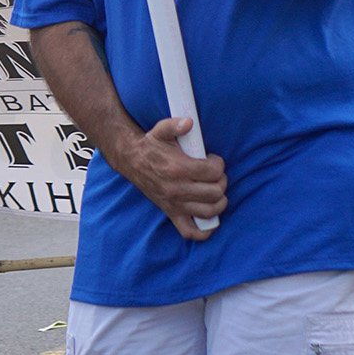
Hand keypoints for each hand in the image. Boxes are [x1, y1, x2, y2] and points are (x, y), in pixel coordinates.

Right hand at [122, 116, 226, 241]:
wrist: (131, 161)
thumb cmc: (150, 146)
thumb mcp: (161, 130)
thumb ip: (175, 124)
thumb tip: (189, 122)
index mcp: (177, 168)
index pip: (212, 172)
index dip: (219, 164)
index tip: (214, 160)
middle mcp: (177, 189)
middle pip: (215, 192)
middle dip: (222, 181)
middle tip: (216, 174)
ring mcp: (175, 204)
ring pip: (209, 211)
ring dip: (220, 202)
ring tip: (216, 191)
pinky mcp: (172, 213)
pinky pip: (191, 231)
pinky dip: (205, 231)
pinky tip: (211, 218)